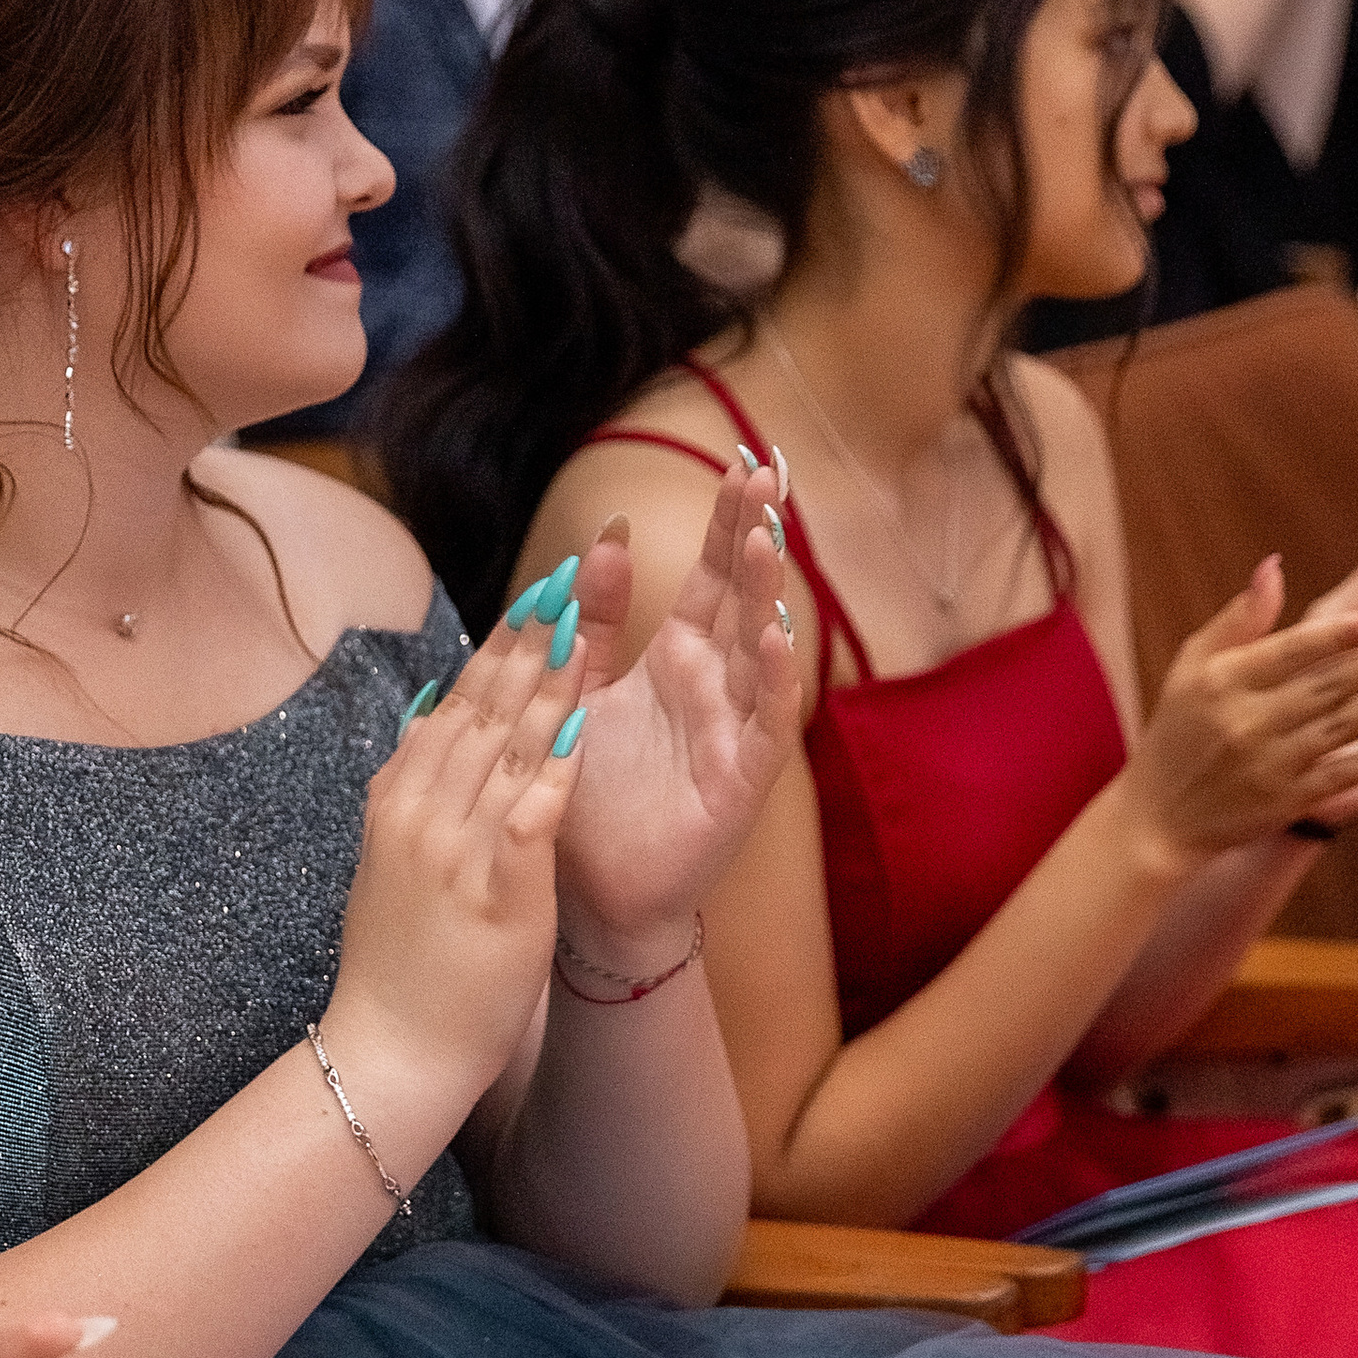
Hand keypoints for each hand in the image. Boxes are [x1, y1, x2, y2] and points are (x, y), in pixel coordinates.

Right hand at [330, 589, 588, 1095]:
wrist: (388, 1048)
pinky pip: (528, 814)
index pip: (457, 700)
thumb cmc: (399, 963)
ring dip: (549, 680)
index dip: (502, 641)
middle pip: (482, 706)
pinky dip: (554, 766)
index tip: (539, 589)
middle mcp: (421, 809)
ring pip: (506, 745)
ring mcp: (453, 847)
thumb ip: (414, 788)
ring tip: (585, 621)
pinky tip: (584, 725)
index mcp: (400, 797)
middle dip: (530, 637)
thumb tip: (429, 718)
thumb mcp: (391, 858)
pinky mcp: (492, 890)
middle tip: (569, 573)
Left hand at [546, 456, 801, 970]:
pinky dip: (775, 681)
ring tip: (764, 538)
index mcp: (681, 662)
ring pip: (762, 652)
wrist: (589, 895)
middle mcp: (717, 689)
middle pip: (745, 599)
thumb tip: (604, 540)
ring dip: (766, 595)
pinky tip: (776, 638)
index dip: (728, 522)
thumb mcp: (582, 693)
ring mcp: (734, 733)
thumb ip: (596, 623)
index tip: (743, 462)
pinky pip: (765, 725)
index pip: (713, 577)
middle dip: (755, 537)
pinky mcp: (740, 782)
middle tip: (764, 475)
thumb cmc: (591, 797)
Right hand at [1123, 553, 1357, 867]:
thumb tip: (1274, 566)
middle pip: (1323, 686)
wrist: (1158, 817)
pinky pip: (1331, 780)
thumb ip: (1238, 619)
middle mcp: (1246, 720)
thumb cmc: (1177, 730)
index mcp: (1225, 680)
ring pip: (1334, 729)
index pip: (1292, 650)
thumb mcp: (1191, 666)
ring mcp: (1267, 764)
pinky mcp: (1281, 802)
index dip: (1339, 634)